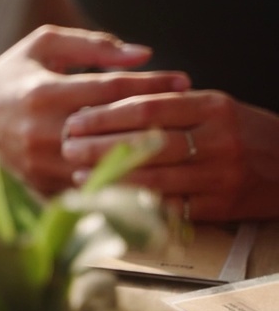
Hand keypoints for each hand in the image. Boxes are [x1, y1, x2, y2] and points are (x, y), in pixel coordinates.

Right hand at [0, 26, 189, 193]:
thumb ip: (94, 45)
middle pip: (112, 130)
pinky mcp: (37, 184)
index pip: (109, 89)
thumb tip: (144, 54)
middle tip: (190, 113)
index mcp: (43, 92)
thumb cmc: (12, 73)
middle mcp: (40, 130)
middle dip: (155, 119)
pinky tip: (145, 171)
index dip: (150, 83)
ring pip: (103, 162)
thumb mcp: (45, 44)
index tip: (182, 79)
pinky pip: (87, 185)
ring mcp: (39, 162)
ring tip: (176, 144)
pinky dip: (117, 179)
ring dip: (142, 154)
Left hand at [61, 90, 278, 221]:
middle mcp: (217, 139)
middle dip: (100, 146)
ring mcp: (220, 176)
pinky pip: (171, 207)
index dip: (106, 115)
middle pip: (148, 142)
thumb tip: (110, 103)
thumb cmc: (243, 133)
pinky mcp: (220, 206)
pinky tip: (109, 200)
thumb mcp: (214, 107)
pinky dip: (136, 204)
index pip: (148, 108)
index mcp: (212, 108)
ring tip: (78, 174)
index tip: (75, 120)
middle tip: (66, 147)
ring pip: (156, 178)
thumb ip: (170, 104)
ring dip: (112, 177)